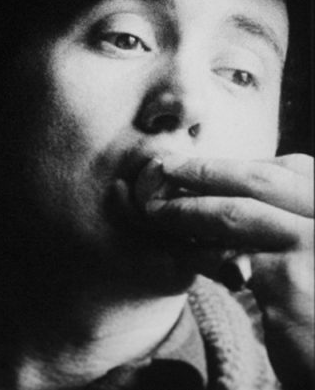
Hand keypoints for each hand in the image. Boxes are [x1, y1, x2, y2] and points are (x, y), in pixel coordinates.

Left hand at [137, 154, 312, 388]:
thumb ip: (293, 216)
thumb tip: (231, 186)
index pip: (291, 170)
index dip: (241, 166)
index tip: (200, 165)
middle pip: (261, 182)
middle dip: (205, 172)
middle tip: (166, 168)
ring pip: (235, 215)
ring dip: (188, 209)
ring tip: (157, 210)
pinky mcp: (288, 285)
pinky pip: (224, 258)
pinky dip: (193, 252)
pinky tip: (176, 250)